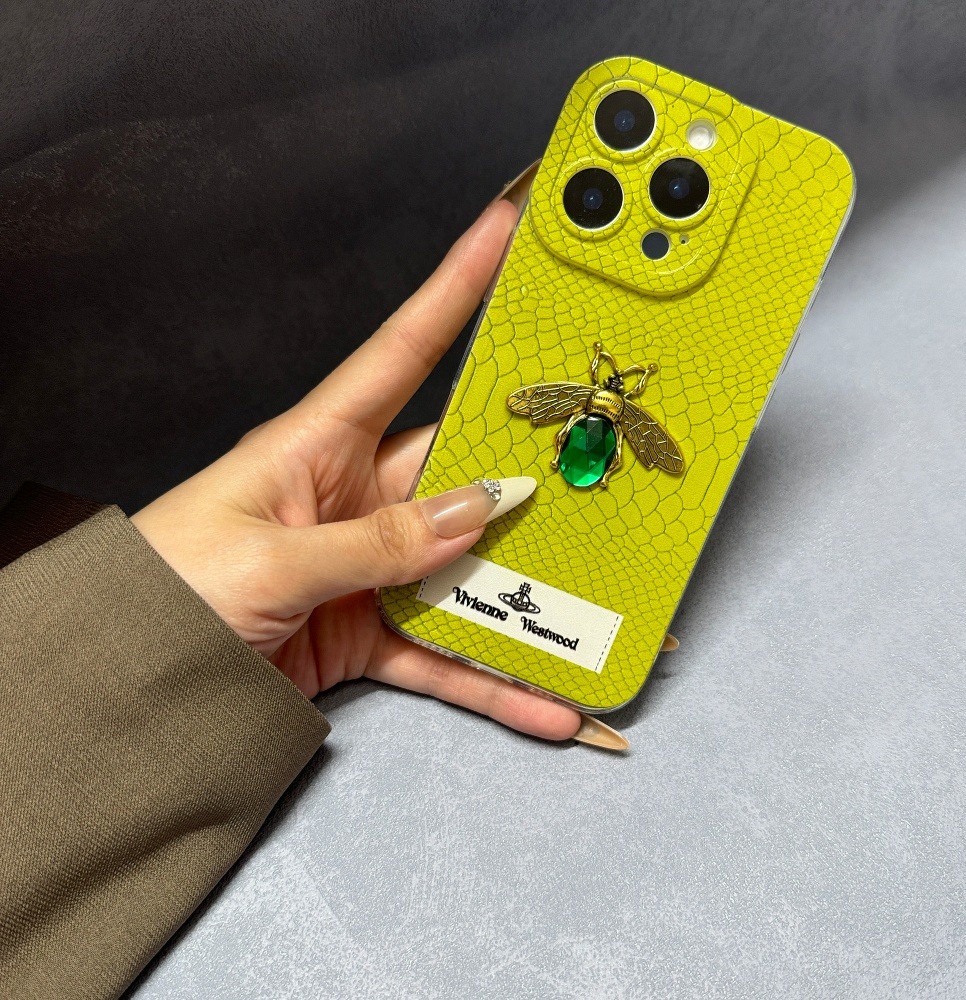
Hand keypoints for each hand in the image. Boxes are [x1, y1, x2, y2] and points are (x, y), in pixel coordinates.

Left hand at [131, 199, 584, 742]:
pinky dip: (488, 678)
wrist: (124, 681)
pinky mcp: (367, 632)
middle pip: (458, 474)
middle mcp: (352, 496)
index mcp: (316, 445)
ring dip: (520, 598)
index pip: (400, 353)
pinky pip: (441, 652)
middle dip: (526, 473)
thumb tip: (478, 506)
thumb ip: (377, 540)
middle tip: (602, 466)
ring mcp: (366, 567)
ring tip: (593, 612)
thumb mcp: (269, 558)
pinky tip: (540, 700)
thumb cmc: (165, 593)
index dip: (452, 289)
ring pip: (462, 571)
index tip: (502, 232)